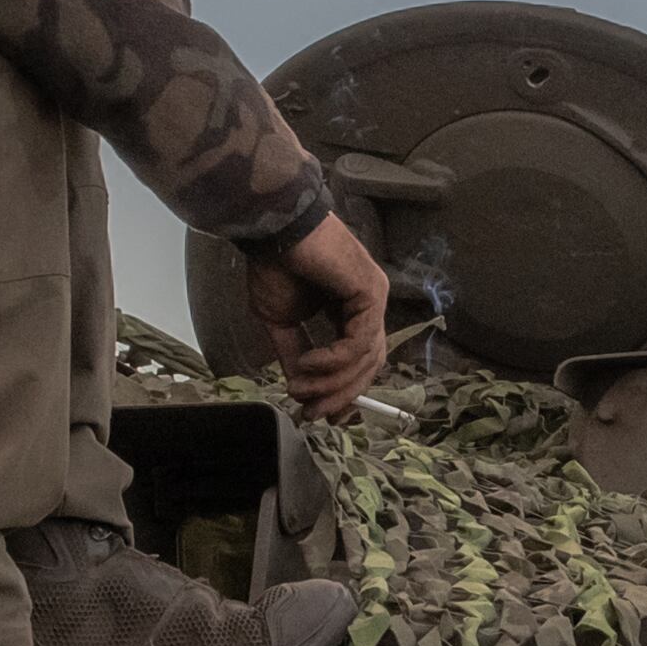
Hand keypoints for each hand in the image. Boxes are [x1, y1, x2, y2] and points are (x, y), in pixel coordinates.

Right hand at [244, 211, 388, 417]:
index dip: (343, 390)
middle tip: (313, 414)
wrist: (272, 231)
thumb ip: (294, 354)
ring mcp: (374, 298)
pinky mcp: (371, 292)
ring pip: (366, 358)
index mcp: (351, 310)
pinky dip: (335, 360)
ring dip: (333, 382)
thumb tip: (298, 387)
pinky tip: (309, 363)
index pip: (360, 359)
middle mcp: (370, 305)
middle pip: (369, 365)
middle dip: (341, 395)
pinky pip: (359, 342)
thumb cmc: (275, 265)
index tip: (320, 414)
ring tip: (302, 387)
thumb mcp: (281, 322)